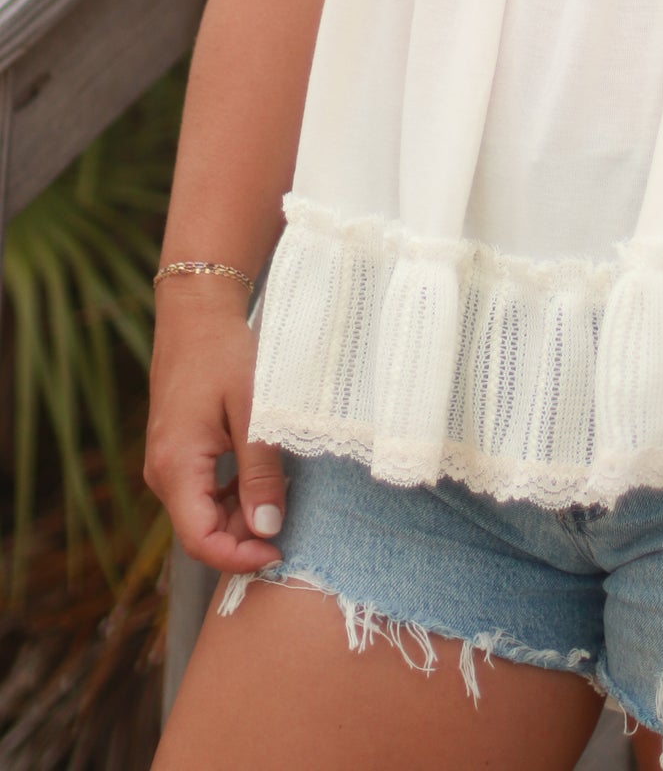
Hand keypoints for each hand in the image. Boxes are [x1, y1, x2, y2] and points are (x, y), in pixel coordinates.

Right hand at [145, 282, 287, 573]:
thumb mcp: (254, 412)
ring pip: (202, 513)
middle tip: (290, 519)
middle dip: (245, 537)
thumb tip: (268, 530)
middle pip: (202, 531)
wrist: (197, 315)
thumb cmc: (226, 355)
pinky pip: (201, 492)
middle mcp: (162, 473)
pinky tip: (260, 477)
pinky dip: (231, 496)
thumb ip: (260, 473)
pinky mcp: (176, 453)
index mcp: (176, 467)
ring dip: (240, 516)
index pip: (200, 541)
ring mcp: (166, 464)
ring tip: (280, 493)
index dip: (240, 557)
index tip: (280, 551)